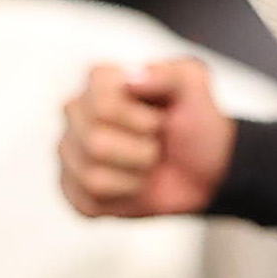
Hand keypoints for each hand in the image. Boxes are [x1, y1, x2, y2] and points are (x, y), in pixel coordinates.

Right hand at [60, 59, 233, 220]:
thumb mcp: (194, 87)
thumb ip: (169, 74)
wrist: (206, 167)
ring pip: (92, 177)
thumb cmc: (195, 121)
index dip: (142, 120)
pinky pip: (87, 203)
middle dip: (142, 151)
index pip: (102, 106)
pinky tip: (133, 185)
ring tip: (146, 165)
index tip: (159, 119)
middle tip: (155, 144)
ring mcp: (71, 150)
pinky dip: (122, 199)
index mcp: (99, 81)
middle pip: (95, 143)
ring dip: (135, 177)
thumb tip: (131, 77)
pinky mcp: (73, 187)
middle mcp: (76, 112)